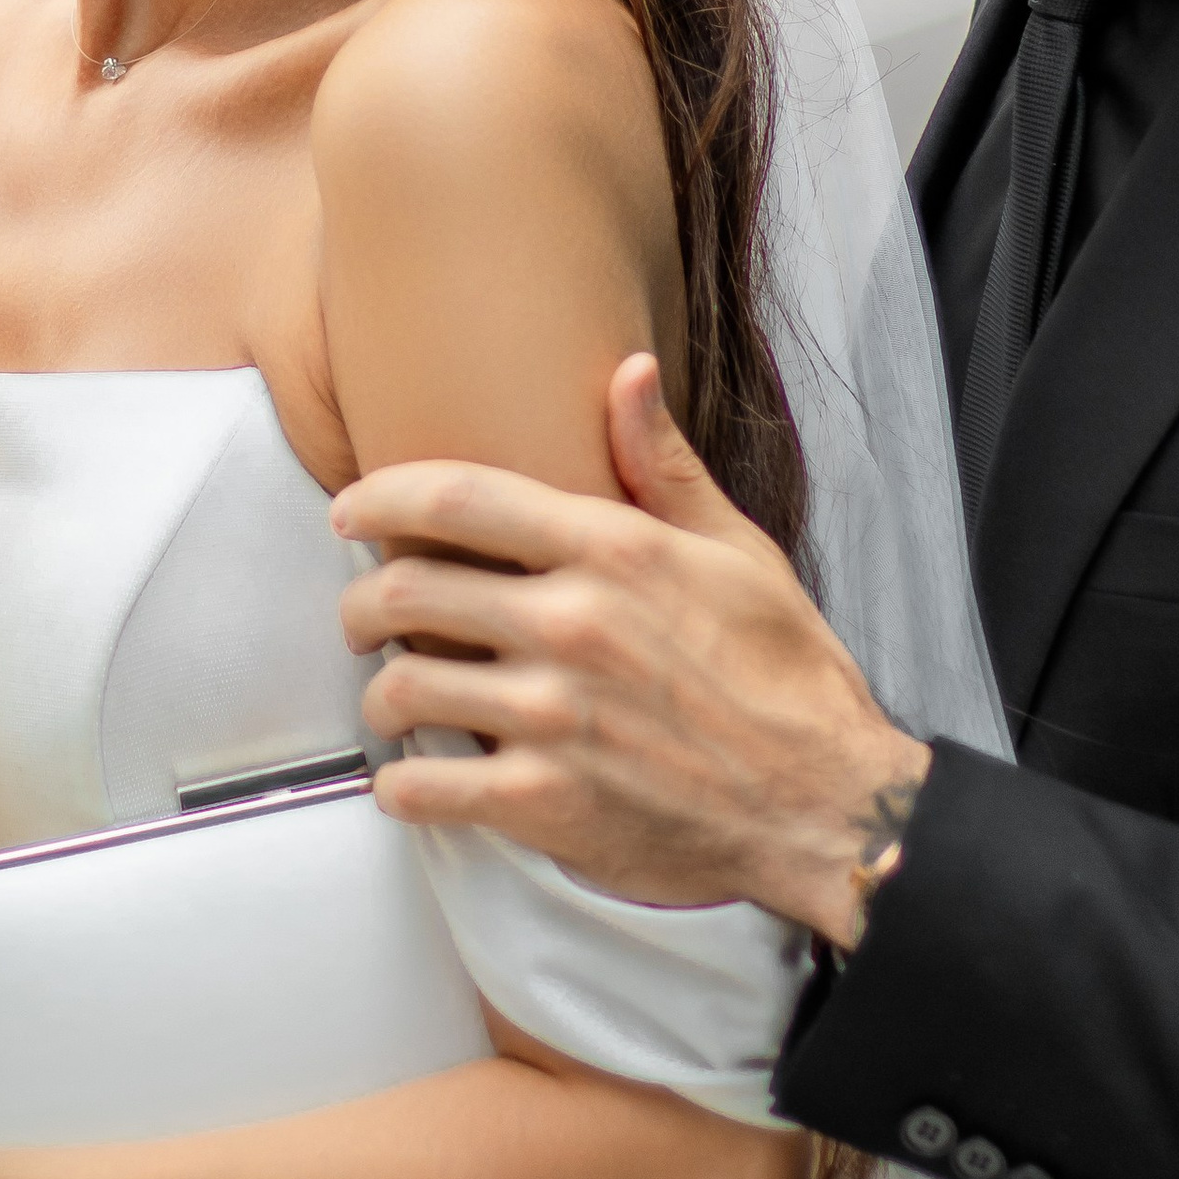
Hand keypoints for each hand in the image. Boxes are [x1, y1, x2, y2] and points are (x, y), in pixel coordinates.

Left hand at [335, 355, 931, 944]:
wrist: (828, 807)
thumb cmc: (789, 678)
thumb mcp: (739, 553)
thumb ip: (663, 465)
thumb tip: (629, 371)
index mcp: (612, 552)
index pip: (457, 499)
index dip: (381, 498)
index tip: (349, 509)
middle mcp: (571, 625)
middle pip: (404, 591)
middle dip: (362, 604)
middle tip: (361, 619)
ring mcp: (552, 716)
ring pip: (401, 689)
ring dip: (382, 696)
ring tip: (396, 700)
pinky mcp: (545, 803)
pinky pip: (424, 787)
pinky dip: (403, 785)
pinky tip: (415, 780)